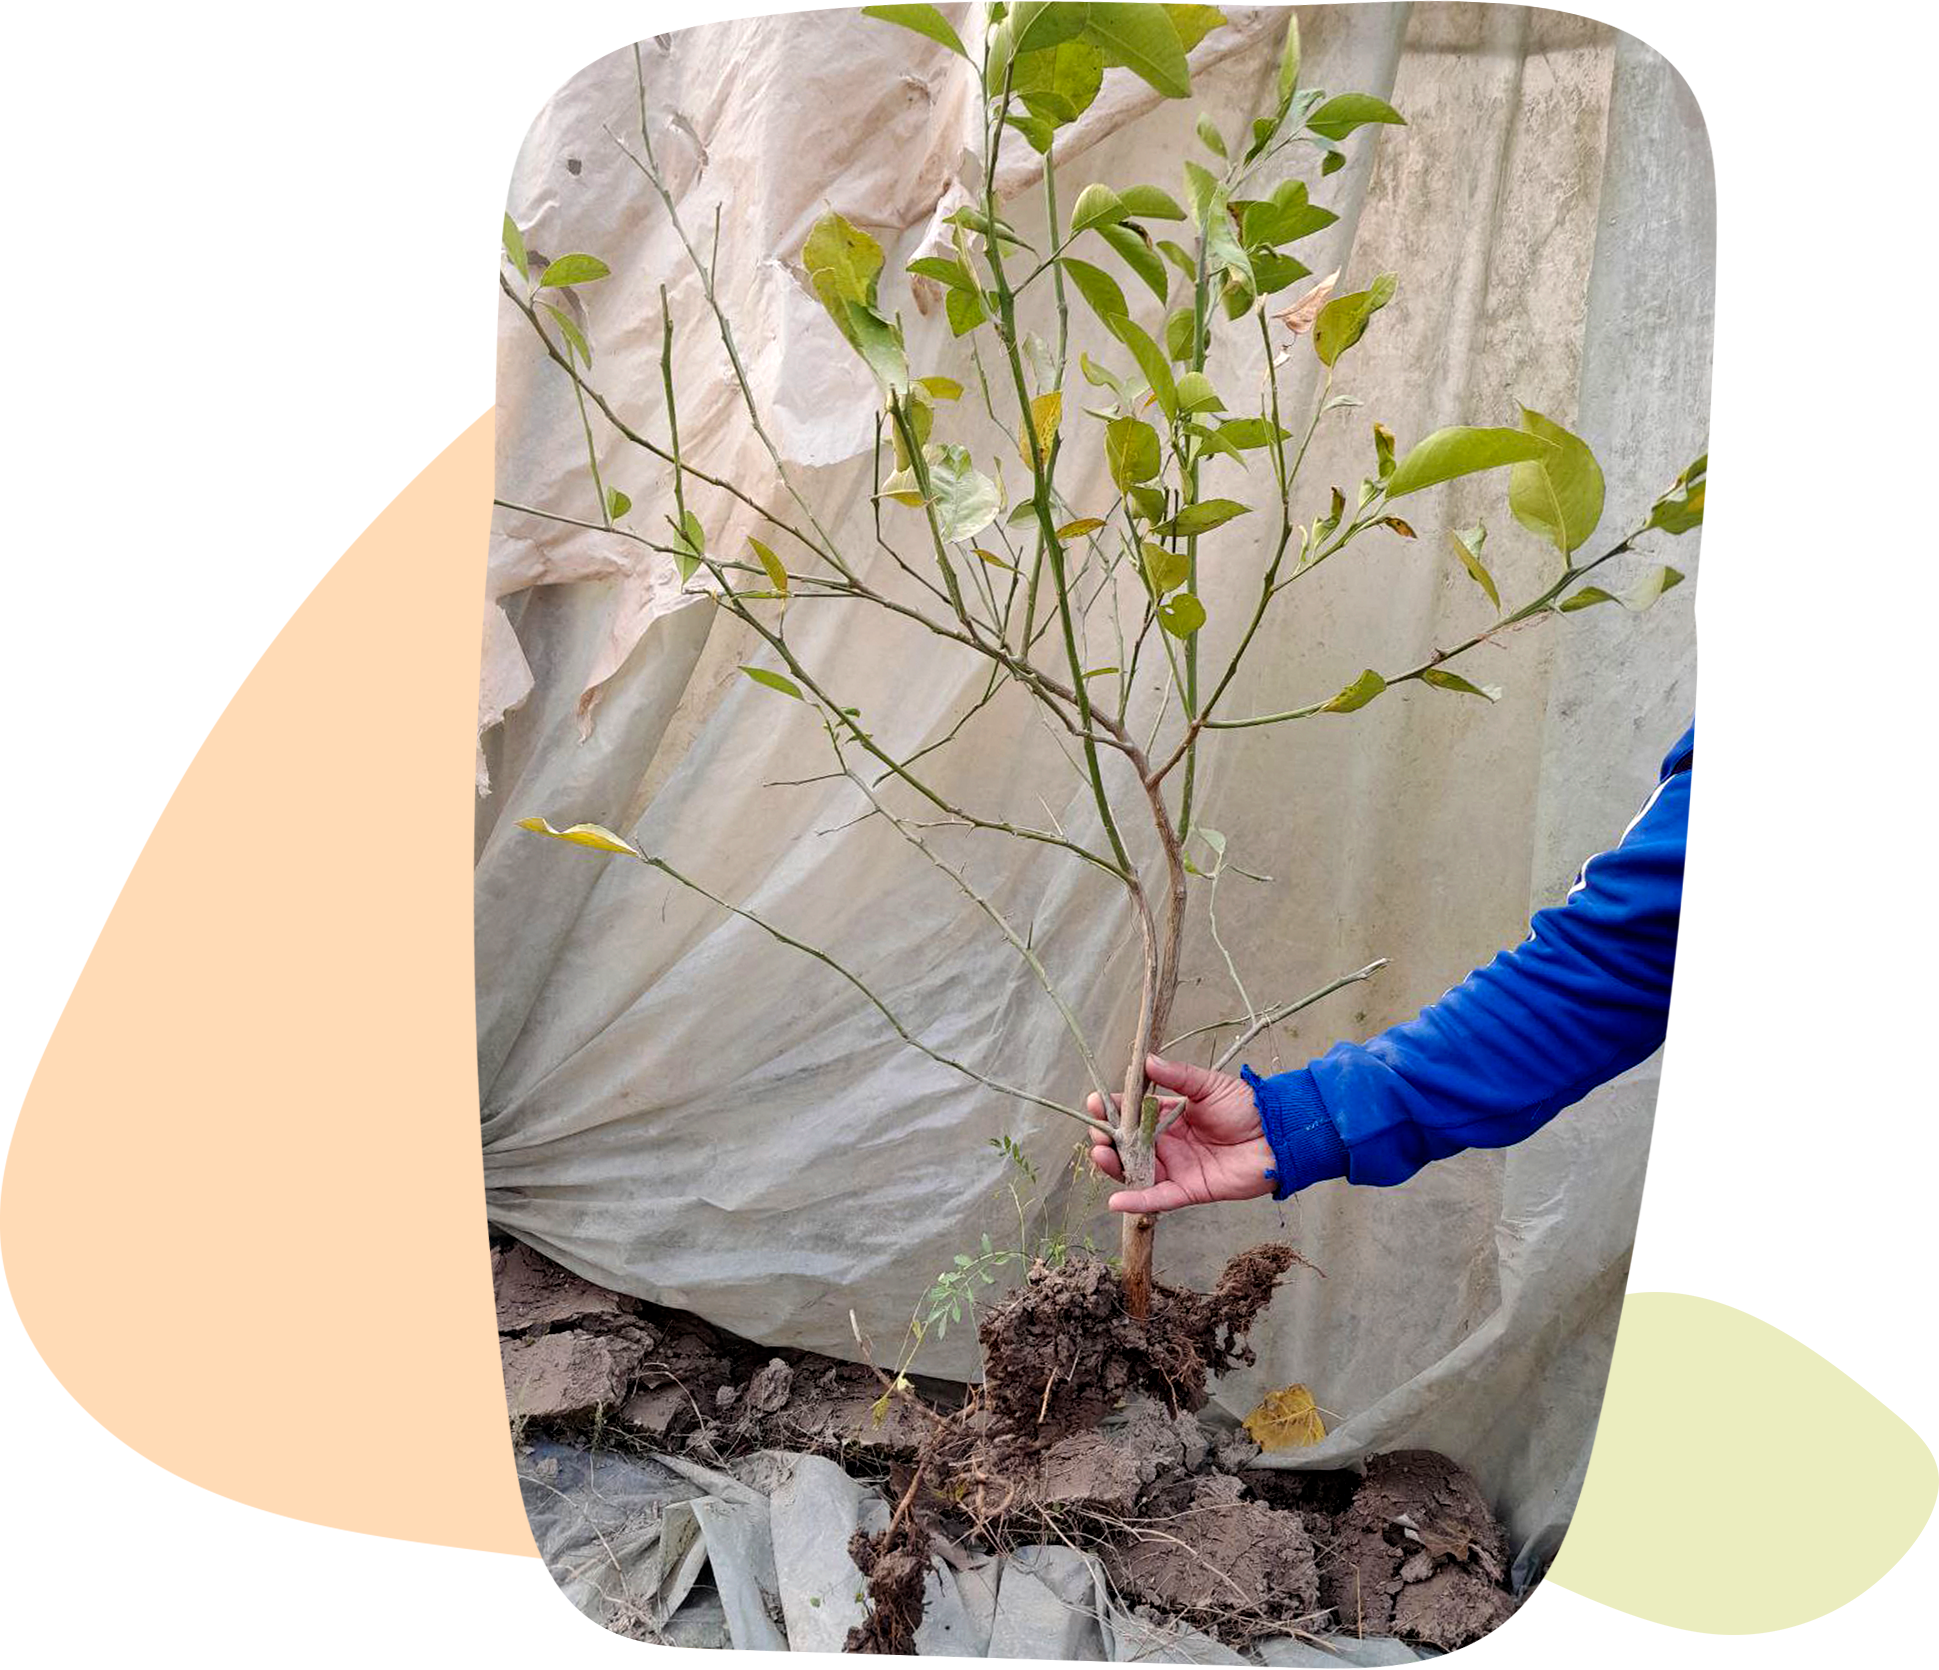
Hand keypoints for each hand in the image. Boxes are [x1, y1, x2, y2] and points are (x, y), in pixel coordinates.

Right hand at [1087, 1053, 1276, 1214]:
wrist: (1279, 1134)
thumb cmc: (1247, 1106)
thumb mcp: (1208, 1085)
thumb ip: (1177, 1076)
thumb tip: (1145, 1061)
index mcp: (1170, 1116)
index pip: (1132, 1113)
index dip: (1112, 1110)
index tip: (1094, 1103)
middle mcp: (1169, 1144)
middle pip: (1128, 1146)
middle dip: (1107, 1140)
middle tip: (1096, 1134)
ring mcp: (1177, 1168)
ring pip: (1137, 1171)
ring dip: (1114, 1167)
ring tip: (1101, 1155)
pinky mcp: (1189, 1189)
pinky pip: (1159, 1198)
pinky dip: (1137, 1201)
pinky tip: (1116, 1199)